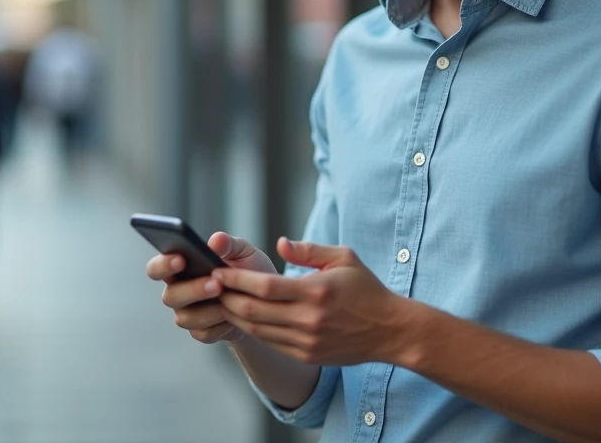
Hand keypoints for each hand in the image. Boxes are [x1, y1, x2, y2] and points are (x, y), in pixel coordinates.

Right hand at [147, 232, 277, 344]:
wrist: (266, 300)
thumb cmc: (248, 270)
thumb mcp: (243, 252)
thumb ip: (229, 244)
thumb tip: (216, 241)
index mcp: (179, 267)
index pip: (157, 268)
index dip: (163, 265)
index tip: (181, 259)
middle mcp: (178, 291)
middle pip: (170, 296)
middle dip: (193, 290)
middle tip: (216, 283)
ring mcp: (187, 314)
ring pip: (186, 317)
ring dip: (209, 309)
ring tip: (230, 299)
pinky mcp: (201, 332)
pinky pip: (203, 332)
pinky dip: (220, 325)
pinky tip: (234, 316)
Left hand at [215, 237, 409, 366]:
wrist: (390, 331)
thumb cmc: (366, 289)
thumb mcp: (344, 258)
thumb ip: (309, 250)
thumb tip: (279, 244)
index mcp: (316, 291)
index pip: (264, 286)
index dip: (236, 279)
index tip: (218, 270)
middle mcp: (308, 319)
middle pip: (253, 310)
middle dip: (226, 297)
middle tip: (210, 286)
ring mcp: (306, 341)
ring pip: (257, 329)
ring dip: (234, 315)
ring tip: (220, 301)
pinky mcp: (307, 355)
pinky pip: (270, 342)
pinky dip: (252, 330)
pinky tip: (242, 317)